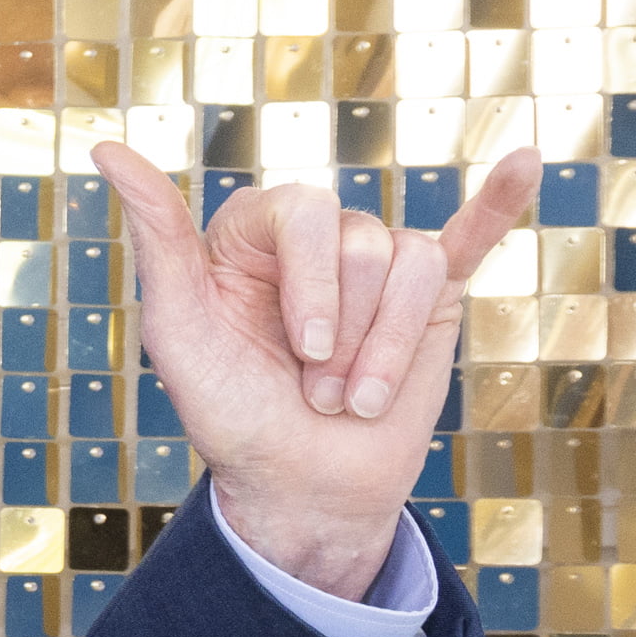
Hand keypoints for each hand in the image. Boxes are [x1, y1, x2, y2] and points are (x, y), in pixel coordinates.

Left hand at [91, 141, 541, 601]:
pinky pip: (470, 238)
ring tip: (356, 399)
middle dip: (349, 329)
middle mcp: (318, 236)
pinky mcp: (433, 300)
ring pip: (412, 265)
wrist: (300, 489)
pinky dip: (500, 202)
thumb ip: (157, 237)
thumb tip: (106, 147)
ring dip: (388, 350)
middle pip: (363, 240)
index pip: (302, 210)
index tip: (304, 353)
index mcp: (254, 231)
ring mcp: (380, 265)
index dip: (314, 285)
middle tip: (322, 391)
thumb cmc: (231, 413)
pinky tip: (530, 162)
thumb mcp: (179, 330)